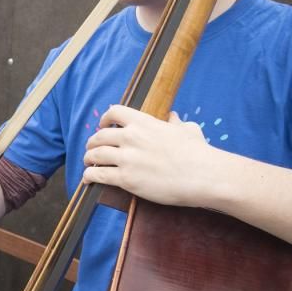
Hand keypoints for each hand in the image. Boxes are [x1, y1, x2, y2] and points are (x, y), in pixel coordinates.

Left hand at [81, 104, 214, 206]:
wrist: (203, 175)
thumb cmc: (199, 153)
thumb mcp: (188, 130)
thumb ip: (176, 122)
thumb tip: (173, 117)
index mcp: (144, 122)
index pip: (114, 112)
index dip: (104, 119)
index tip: (102, 126)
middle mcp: (131, 137)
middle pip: (100, 136)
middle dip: (93, 143)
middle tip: (92, 149)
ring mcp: (127, 158)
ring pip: (96, 155)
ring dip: (89, 158)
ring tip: (88, 163)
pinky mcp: (126, 178)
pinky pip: (99, 174)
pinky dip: (89, 175)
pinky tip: (88, 178)